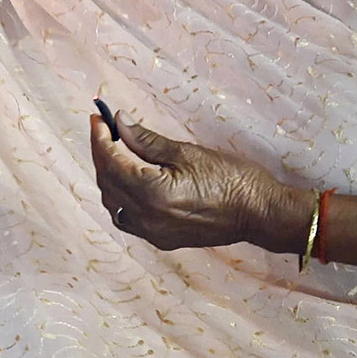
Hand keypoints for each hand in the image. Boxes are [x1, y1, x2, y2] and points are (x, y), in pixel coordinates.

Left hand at [88, 109, 299, 253]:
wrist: (258, 213)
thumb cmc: (229, 178)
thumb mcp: (186, 152)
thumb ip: (146, 140)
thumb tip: (119, 121)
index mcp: (151, 193)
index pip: (110, 162)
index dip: (100, 138)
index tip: (98, 118)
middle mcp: (146, 218)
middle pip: (107, 182)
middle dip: (102, 154)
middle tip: (104, 129)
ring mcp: (152, 233)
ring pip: (113, 203)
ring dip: (108, 177)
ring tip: (114, 151)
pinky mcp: (161, 239)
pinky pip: (127, 219)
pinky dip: (120, 198)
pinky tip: (126, 181)